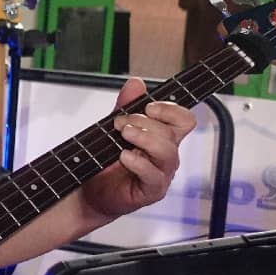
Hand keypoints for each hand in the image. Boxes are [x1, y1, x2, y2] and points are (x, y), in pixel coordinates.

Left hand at [80, 77, 195, 217]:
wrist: (92, 191)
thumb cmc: (107, 161)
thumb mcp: (114, 128)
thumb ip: (126, 106)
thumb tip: (136, 83)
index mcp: (163, 137)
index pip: (183, 119)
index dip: (171, 109)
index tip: (148, 106)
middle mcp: (166, 154)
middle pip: (173, 131)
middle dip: (144, 121)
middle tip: (120, 123)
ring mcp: (161, 173)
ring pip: (167, 151)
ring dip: (144, 137)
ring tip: (123, 134)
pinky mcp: (152, 190)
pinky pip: (153, 175)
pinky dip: (138, 162)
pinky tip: (124, 156)